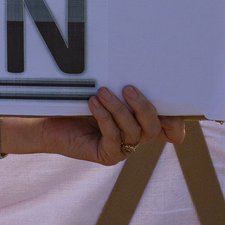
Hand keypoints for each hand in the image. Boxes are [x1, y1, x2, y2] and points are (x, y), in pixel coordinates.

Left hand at [36, 85, 185, 164]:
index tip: (172, 106)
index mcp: (140, 121)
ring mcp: (123, 148)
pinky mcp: (107, 155)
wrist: (48, 121)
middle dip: (143, 107)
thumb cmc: (76, 102)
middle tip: (127, 88)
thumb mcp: (102, 89)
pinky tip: (93, 103)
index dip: (176, 121)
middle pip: (154, 127)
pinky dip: (104, 118)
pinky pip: (113, 137)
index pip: (170, 127)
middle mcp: (136, 136)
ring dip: (118, 109)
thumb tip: (130, 69)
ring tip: (102, 92)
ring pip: (133, 131)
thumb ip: (120, 85)